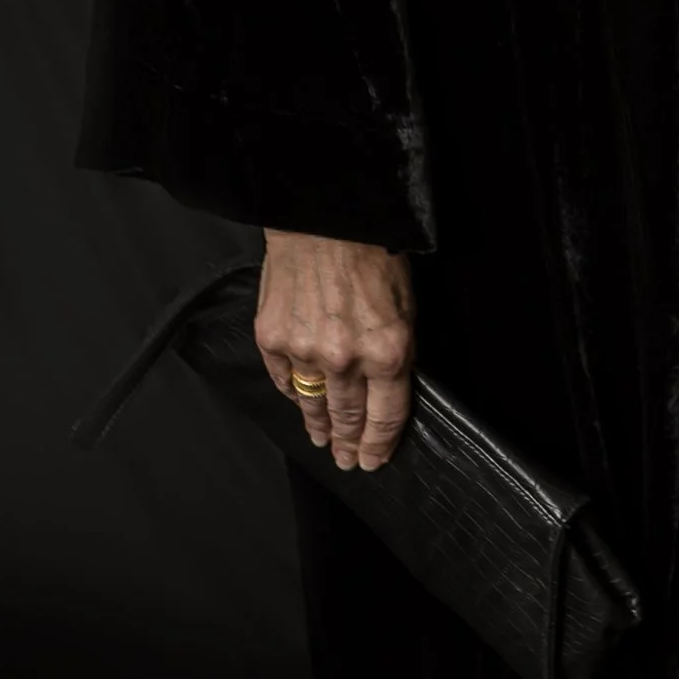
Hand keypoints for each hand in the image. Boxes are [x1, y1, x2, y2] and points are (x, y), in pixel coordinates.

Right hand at [255, 230, 415, 469]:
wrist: (324, 217)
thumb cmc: (373, 252)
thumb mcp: (405, 305)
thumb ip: (396, 351)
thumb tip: (386, 387)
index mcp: (388, 351)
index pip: (386, 415)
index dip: (378, 444)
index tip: (371, 461)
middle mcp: (346, 359)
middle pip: (348, 415)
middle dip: (348, 442)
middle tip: (345, 459)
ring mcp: (305, 351)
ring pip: (313, 403)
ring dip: (318, 425)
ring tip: (322, 439)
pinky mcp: (273, 338)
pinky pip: (283, 378)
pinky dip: (291, 391)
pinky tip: (297, 400)